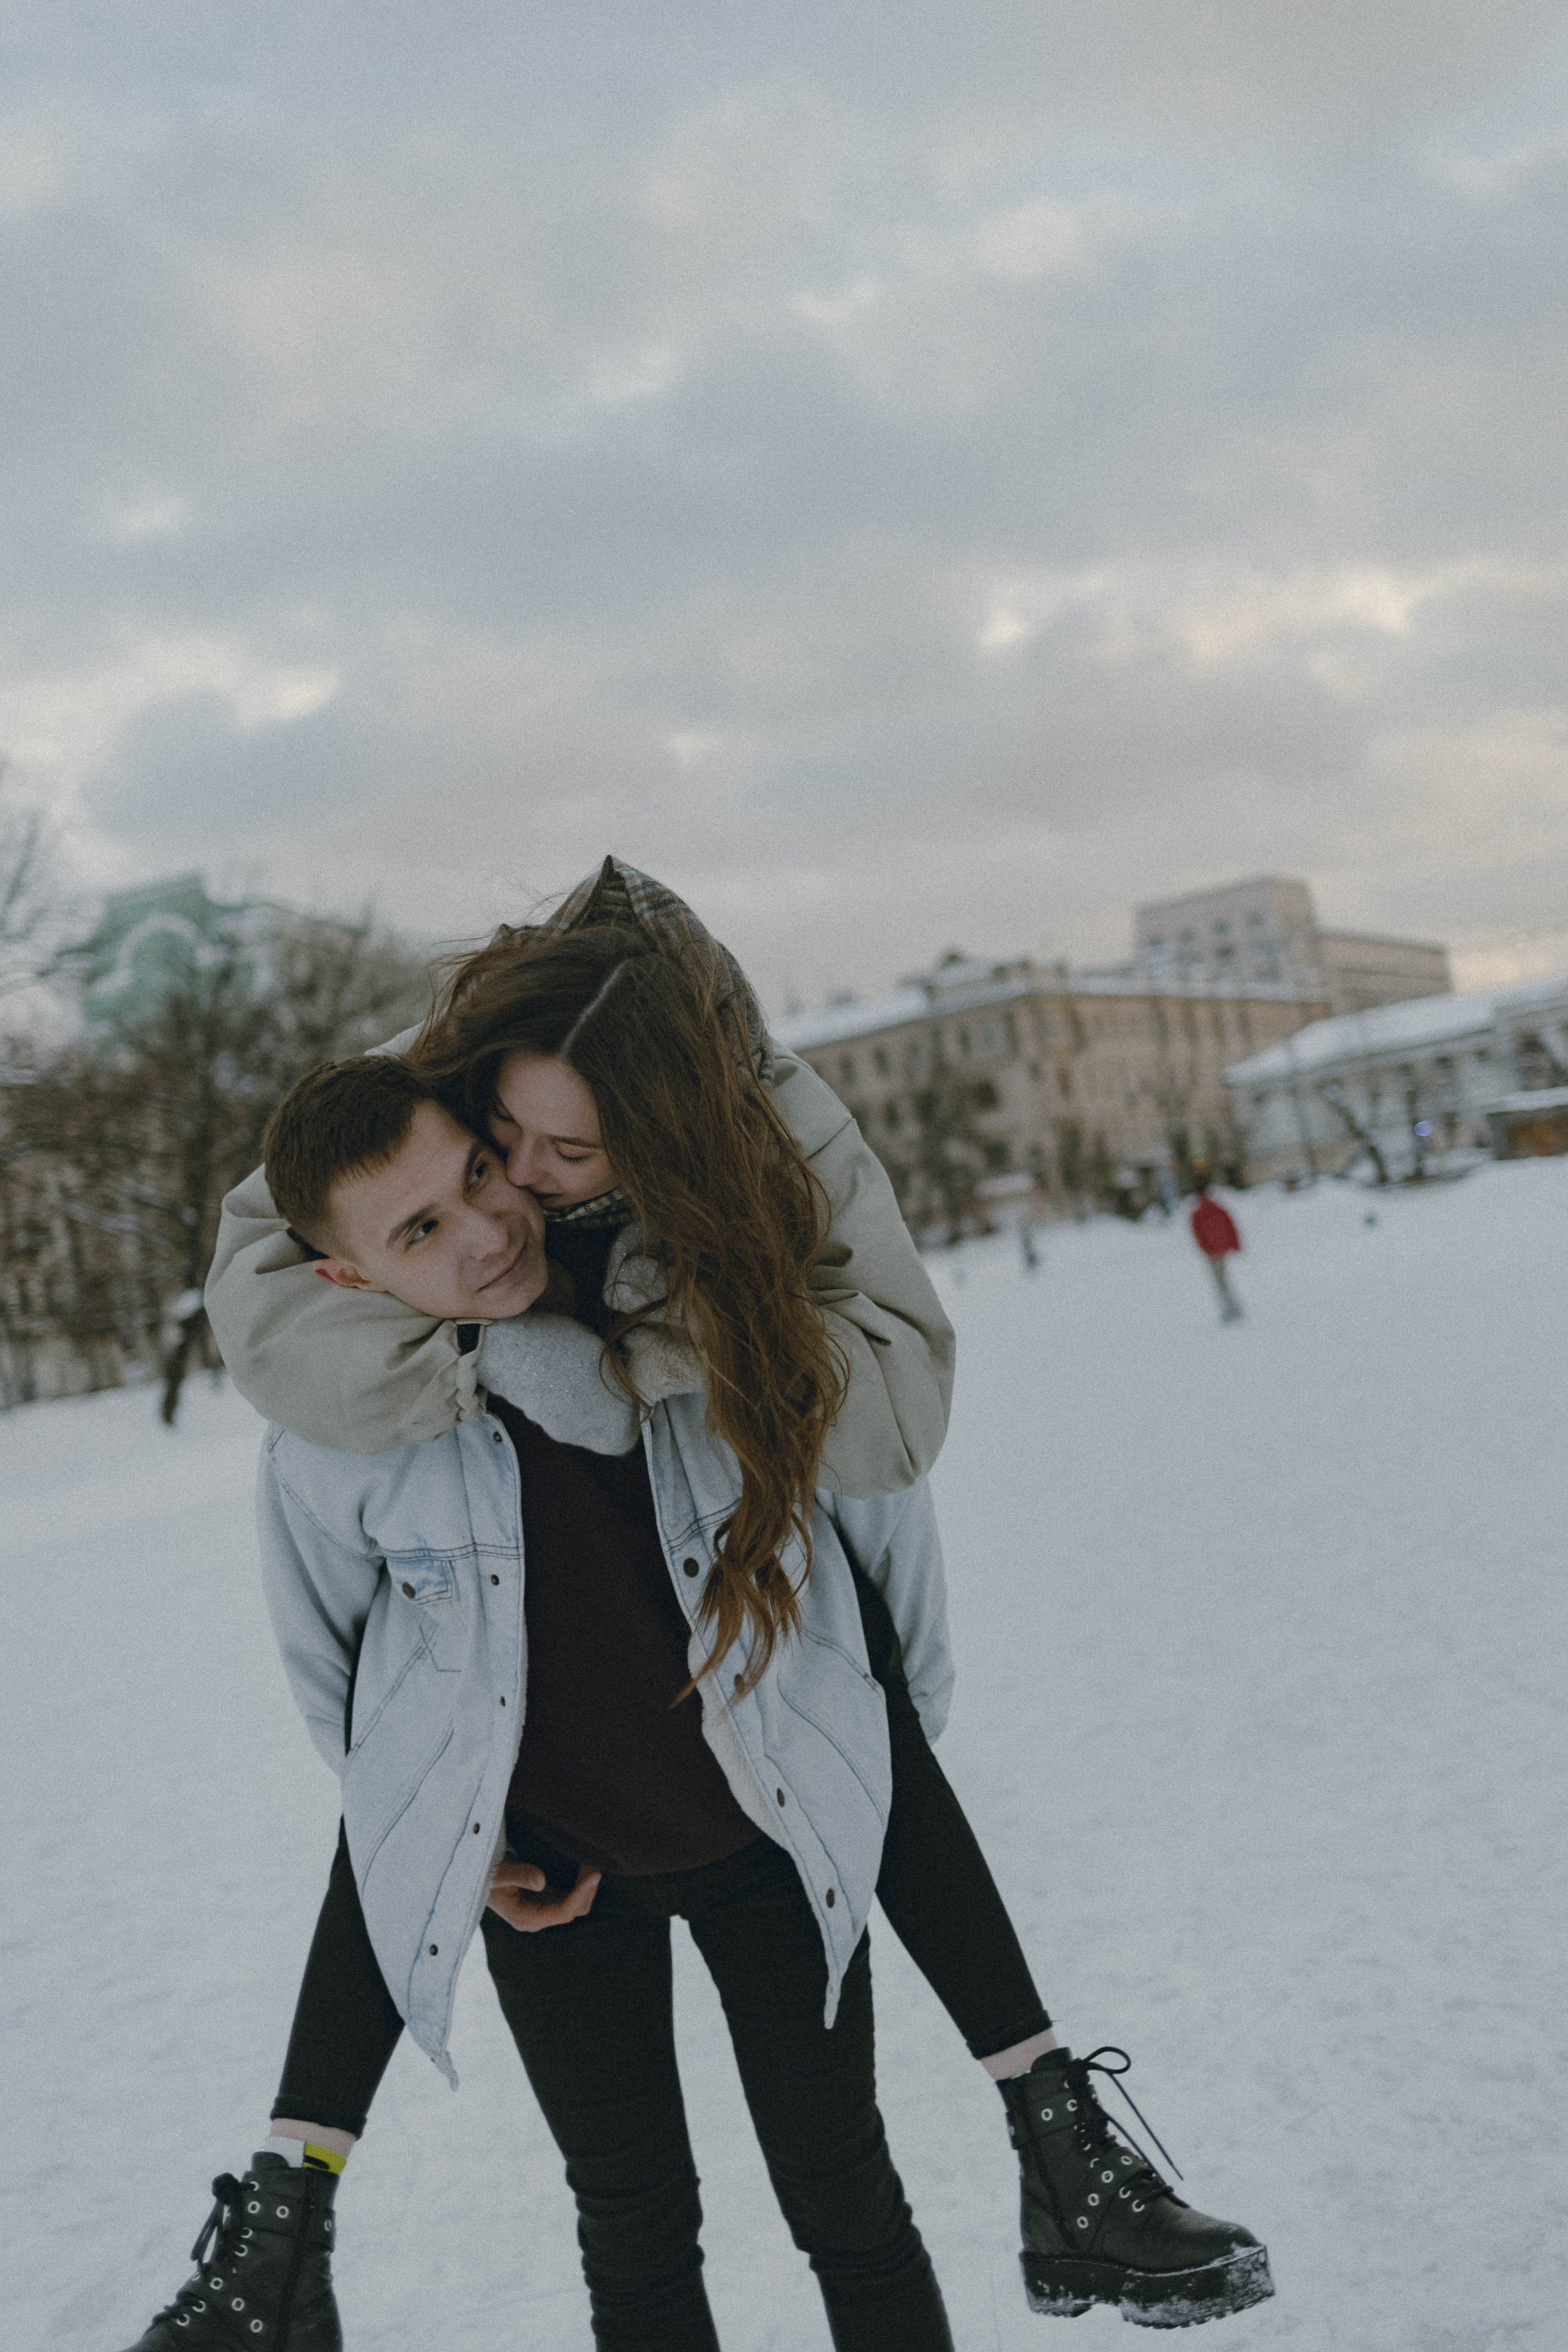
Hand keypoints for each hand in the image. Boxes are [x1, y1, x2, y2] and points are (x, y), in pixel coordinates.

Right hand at [486, 1857, 600, 1933]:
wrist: (474, 1875)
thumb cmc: (484, 1875)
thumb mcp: (498, 1874)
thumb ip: (519, 1875)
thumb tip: (542, 1882)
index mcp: (526, 1918)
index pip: (562, 1912)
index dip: (580, 1894)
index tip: (594, 1875)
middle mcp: (537, 1917)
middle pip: (573, 1911)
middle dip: (587, 1890)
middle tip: (594, 1863)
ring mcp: (542, 1908)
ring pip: (575, 1904)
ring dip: (585, 1886)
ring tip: (591, 1861)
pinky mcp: (544, 1897)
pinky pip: (569, 1895)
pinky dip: (579, 1882)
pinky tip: (583, 1865)